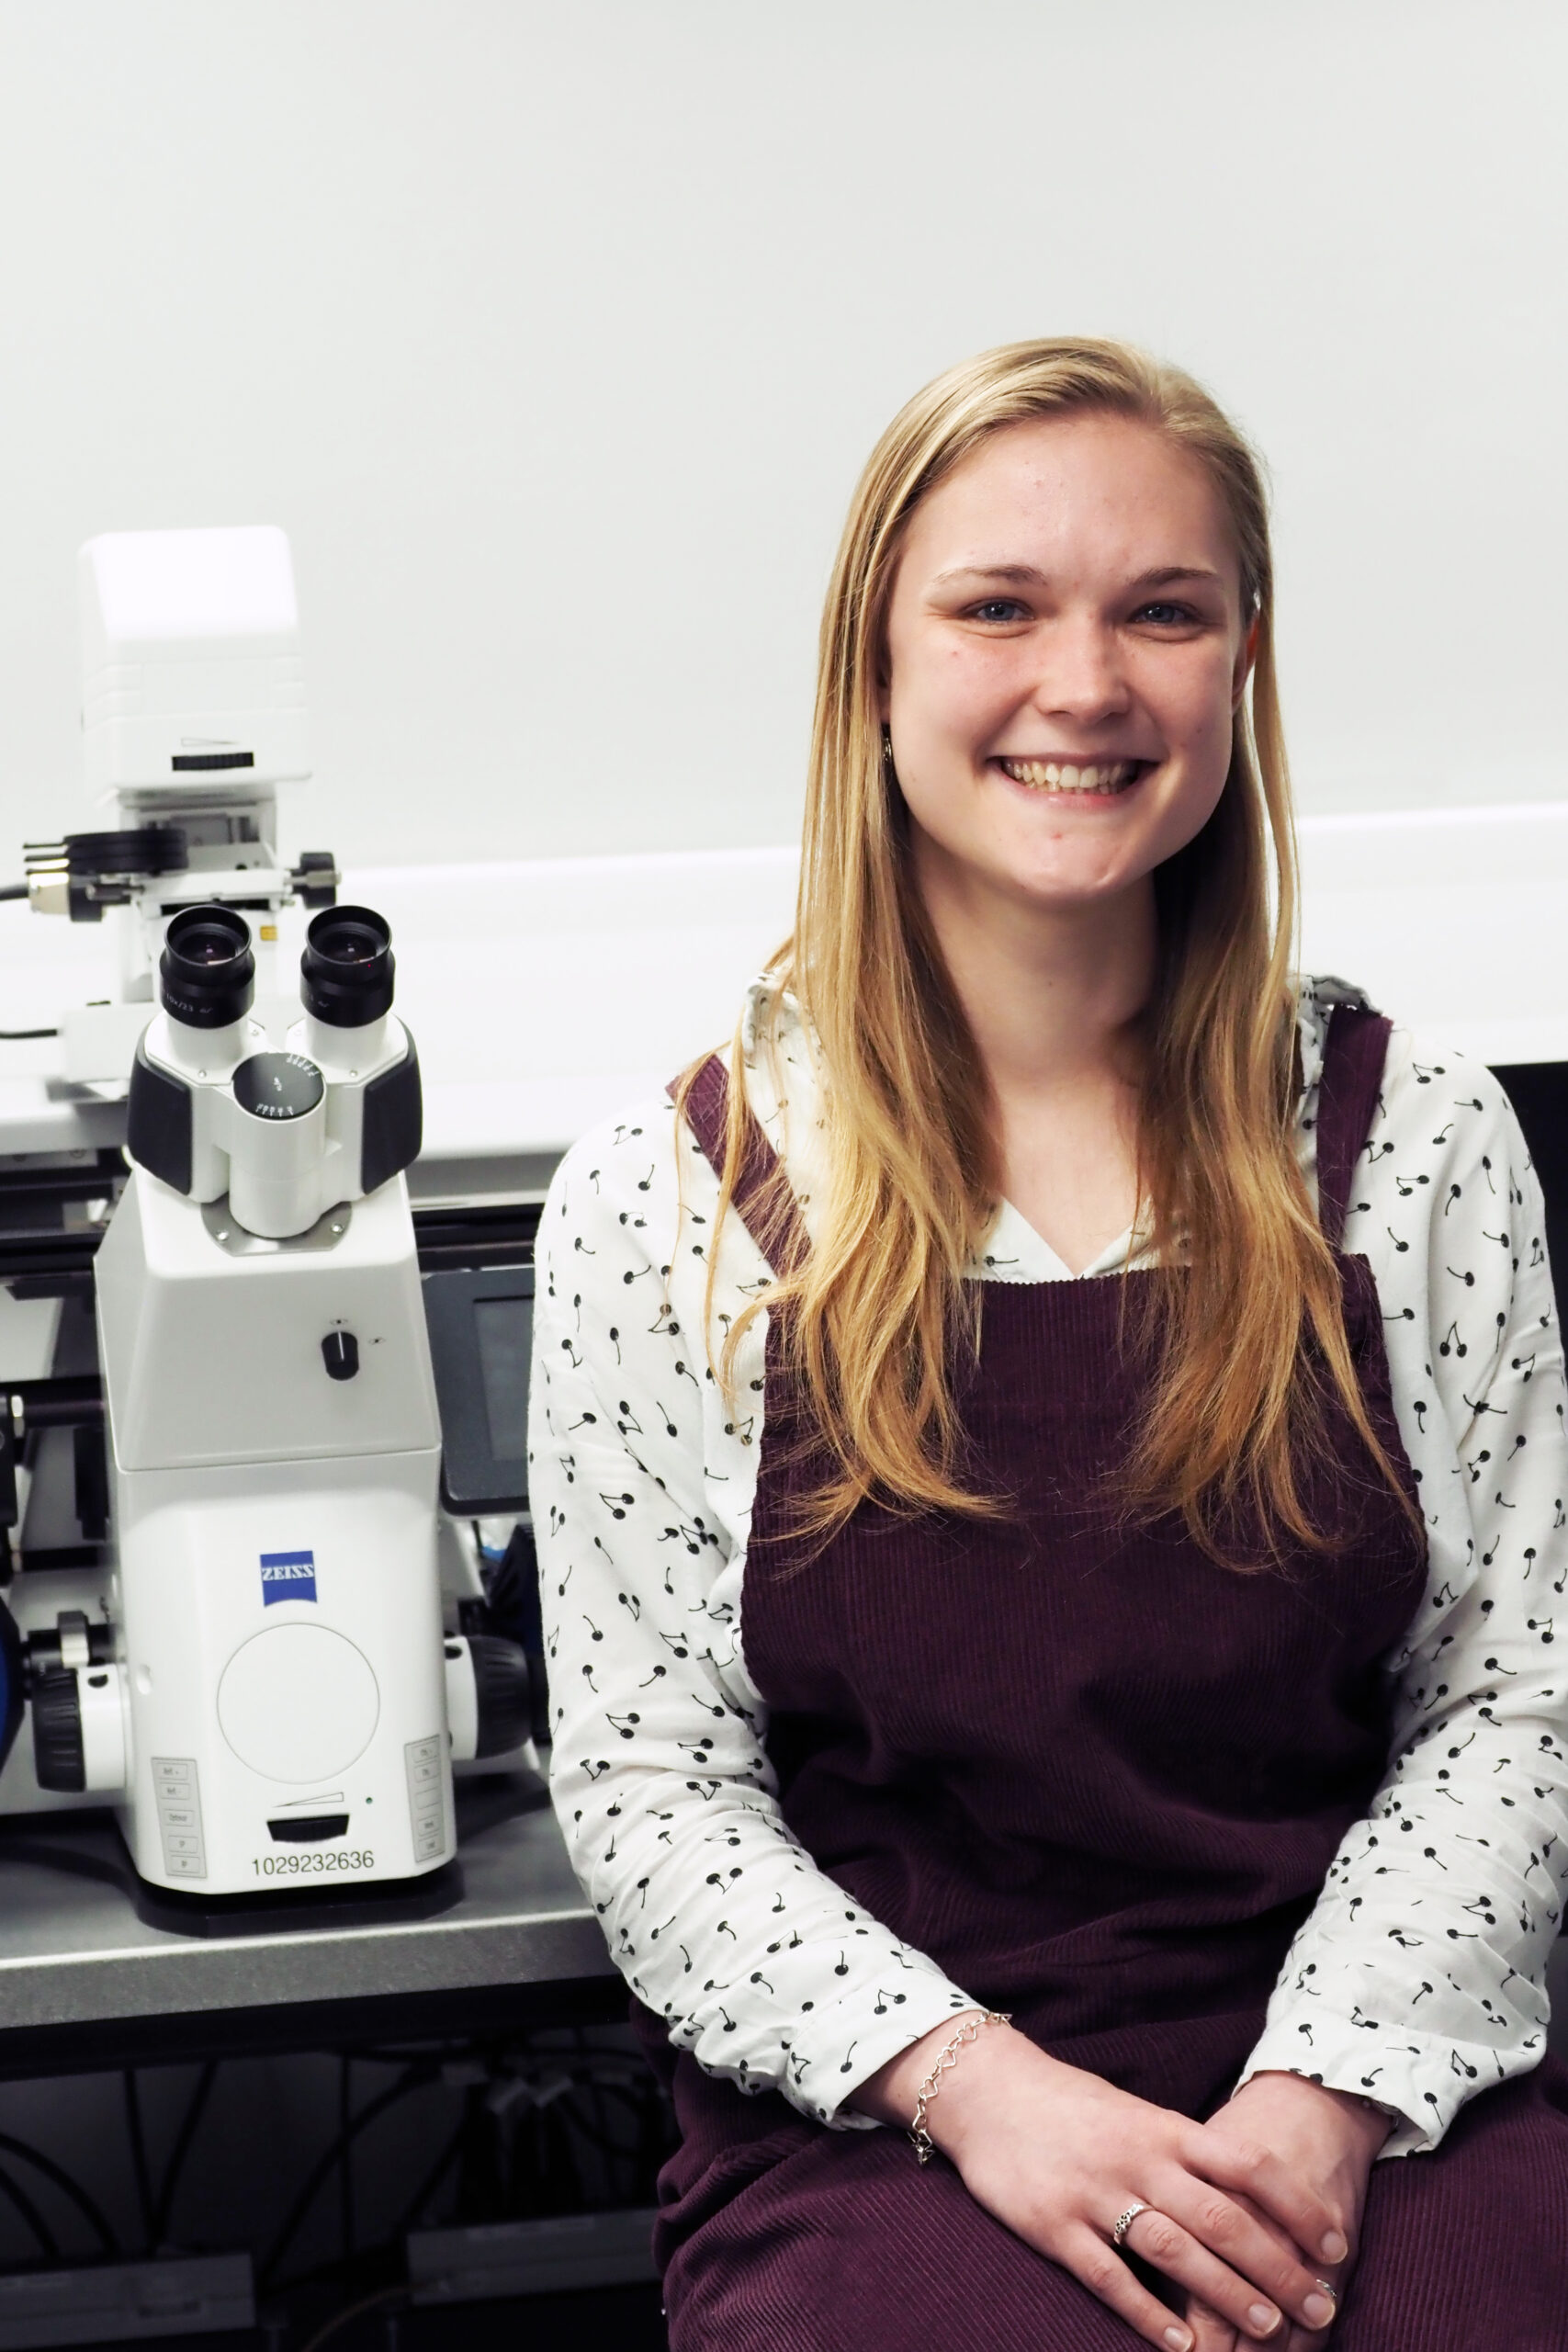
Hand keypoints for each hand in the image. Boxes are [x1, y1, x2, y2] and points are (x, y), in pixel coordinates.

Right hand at [854, 2021, 1353, 2351]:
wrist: (986, 2091)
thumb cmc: (1071, 2107)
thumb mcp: (1135, 2114)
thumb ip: (1184, 2153)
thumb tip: (1248, 2194)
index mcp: (1163, 2128)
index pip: (1246, 2165)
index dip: (1295, 2206)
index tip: (1335, 2244)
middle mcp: (1137, 2159)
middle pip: (1222, 2216)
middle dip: (1277, 2266)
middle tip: (1319, 2308)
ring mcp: (1095, 2193)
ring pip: (1174, 2249)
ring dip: (1226, 2294)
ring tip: (1270, 2330)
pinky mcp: (1054, 2226)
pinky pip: (1109, 2276)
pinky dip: (1149, 2314)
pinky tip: (1182, 2346)